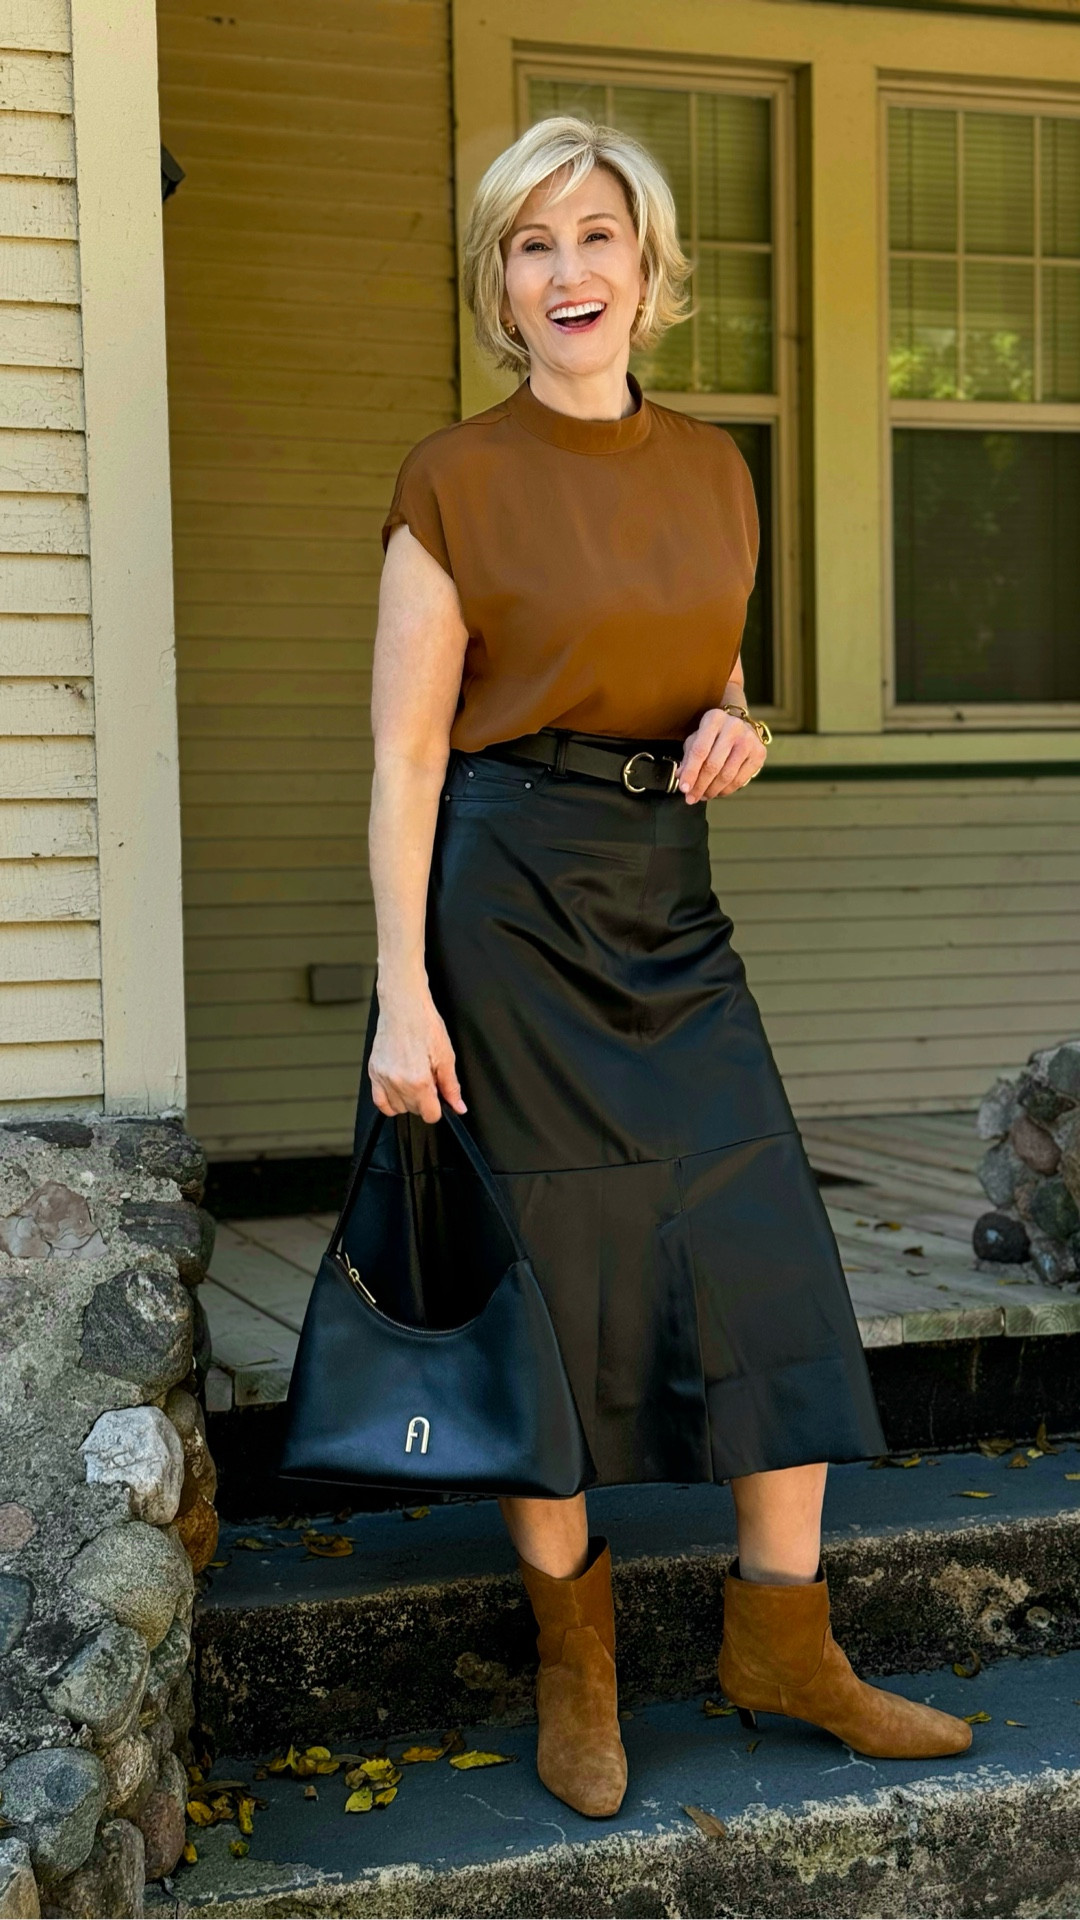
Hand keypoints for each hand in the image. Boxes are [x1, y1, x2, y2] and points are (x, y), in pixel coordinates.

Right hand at [368, 986, 466, 1122]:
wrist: (404, 1006)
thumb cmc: (424, 1024)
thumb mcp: (446, 1056)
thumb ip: (451, 1086)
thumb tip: (458, 1106)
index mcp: (419, 1080)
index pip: (430, 1115)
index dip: (438, 1108)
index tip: (440, 1096)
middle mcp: (398, 1082)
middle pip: (414, 1111)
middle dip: (424, 1101)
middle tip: (428, 1079)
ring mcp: (383, 1078)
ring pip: (397, 1108)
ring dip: (408, 1100)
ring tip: (414, 1079)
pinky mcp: (373, 1072)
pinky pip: (379, 1101)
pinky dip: (390, 1100)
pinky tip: (400, 1087)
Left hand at [677, 707, 766, 802]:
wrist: (740, 725)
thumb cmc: (713, 734)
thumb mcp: (697, 739)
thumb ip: (688, 757)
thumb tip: (681, 777)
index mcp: (714, 719)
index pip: (699, 750)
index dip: (691, 772)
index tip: (683, 789)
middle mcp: (734, 727)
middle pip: (714, 765)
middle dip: (700, 786)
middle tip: (691, 798)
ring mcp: (749, 740)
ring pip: (727, 775)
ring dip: (712, 790)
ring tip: (703, 795)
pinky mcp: (759, 753)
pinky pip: (740, 780)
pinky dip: (726, 790)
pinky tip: (718, 792)